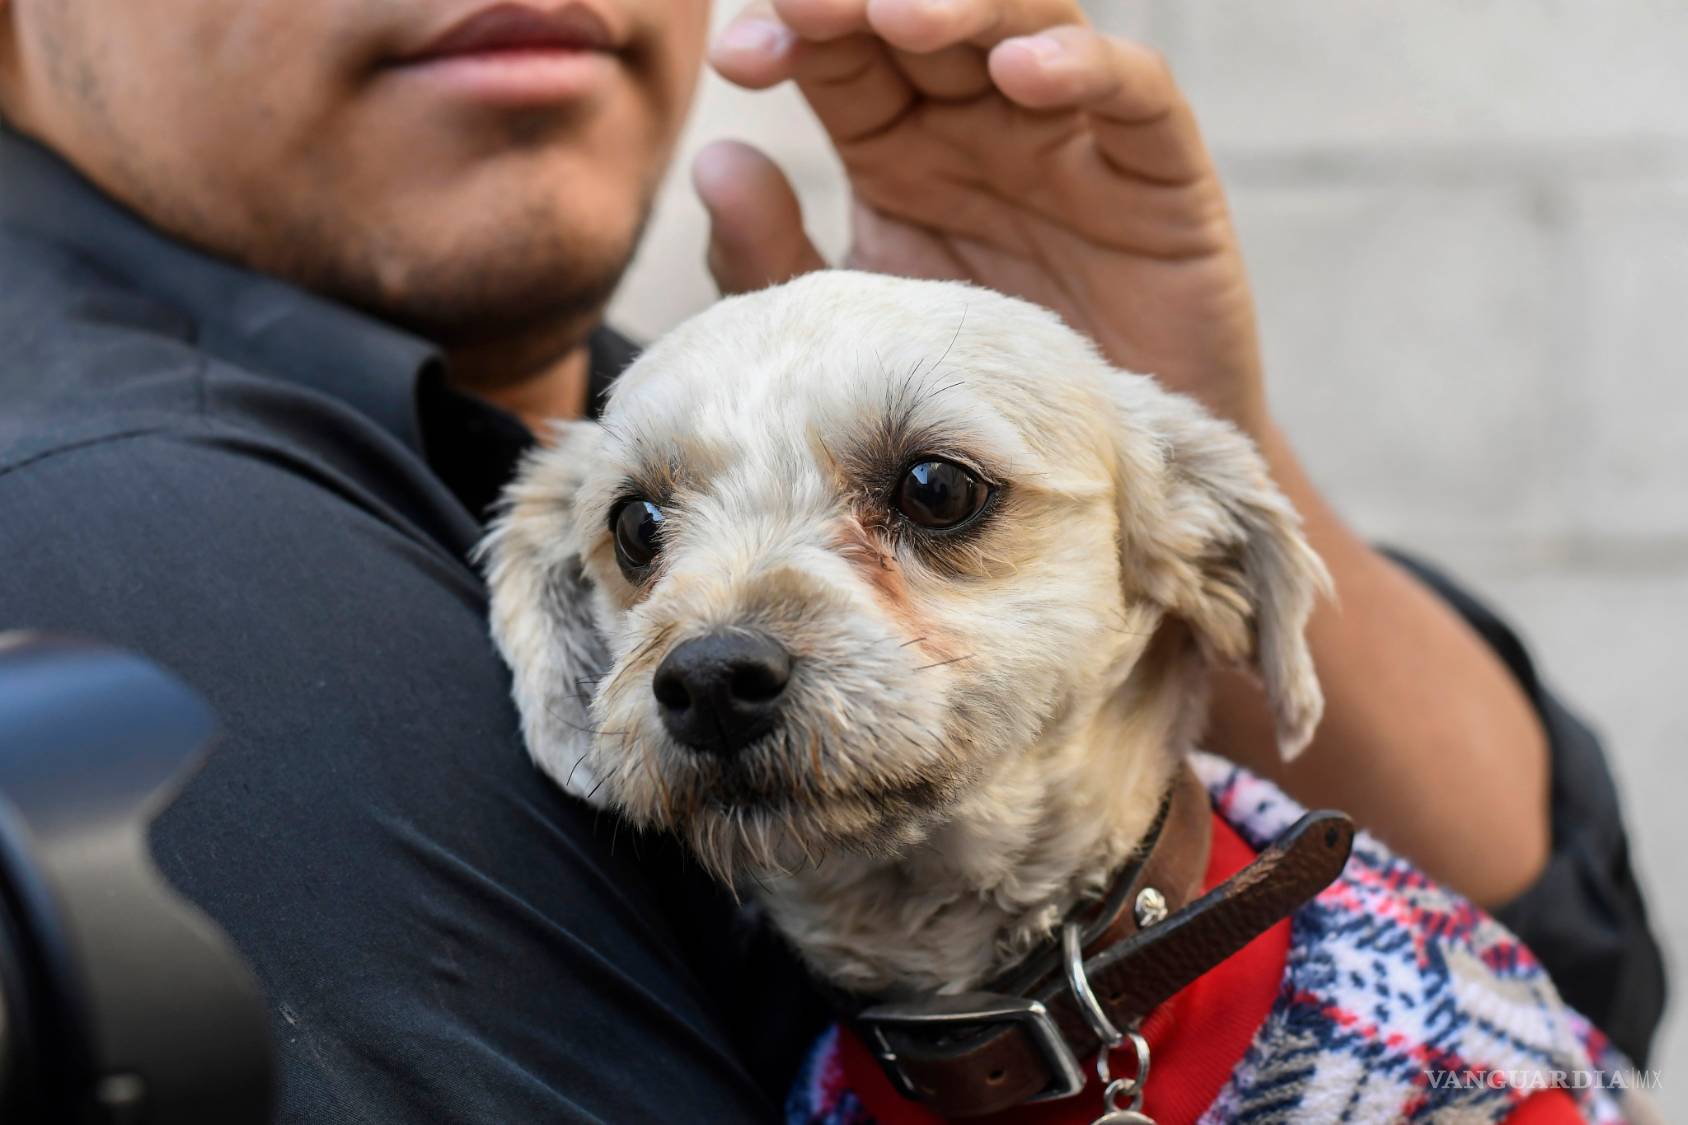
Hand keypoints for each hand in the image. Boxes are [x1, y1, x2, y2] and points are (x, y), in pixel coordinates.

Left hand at [698, 0, 1268, 437]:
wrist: (1092, 482)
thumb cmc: (966, 393)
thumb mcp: (848, 328)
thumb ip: (773, 257)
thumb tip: (713, 158)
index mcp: (898, 145)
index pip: (844, 55)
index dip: (797, 33)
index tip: (738, 59)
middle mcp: (983, 122)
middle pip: (930, 16)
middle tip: (805, 1)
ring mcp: (1072, 138)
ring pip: (1029, 23)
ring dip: (964, 6)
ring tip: (897, 15)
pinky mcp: (1160, 175)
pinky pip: (1136, 94)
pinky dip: (1085, 68)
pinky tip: (1021, 72)